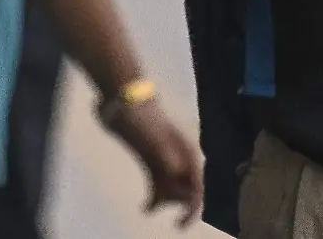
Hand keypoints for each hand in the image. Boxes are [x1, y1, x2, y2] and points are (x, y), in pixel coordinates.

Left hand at [105, 100, 204, 226]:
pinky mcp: (152, 161)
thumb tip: (175, 172)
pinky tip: (144, 206)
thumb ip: (165, 154)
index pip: (197, 187)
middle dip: (176, 204)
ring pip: (173, 190)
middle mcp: (181, 159)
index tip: (180, 223)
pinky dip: (154, 198)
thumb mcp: (154, 135)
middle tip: (155, 206)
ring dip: (165, 201)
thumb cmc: (142, 115)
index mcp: (187, 153)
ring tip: (147, 206)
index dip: (192, 208)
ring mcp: (166, 160)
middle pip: (187, 191)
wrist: (126, 100)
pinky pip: (159, 185)